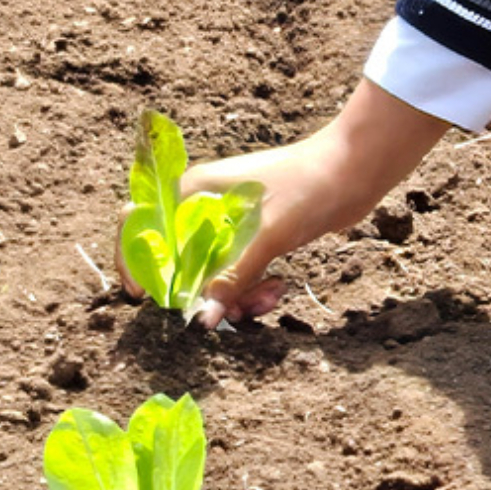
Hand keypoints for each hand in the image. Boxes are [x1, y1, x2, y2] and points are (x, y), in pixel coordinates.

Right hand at [118, 81, 450, 326]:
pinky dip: (251, 290)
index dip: (135, 260)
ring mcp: (228, 224)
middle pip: (177, 261)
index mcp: (192, 191)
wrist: (356, 170)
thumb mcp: (268, 235)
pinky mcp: (252, 239)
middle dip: (200, 292)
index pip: (139, 223)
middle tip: (230, 309)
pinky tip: (278, 289)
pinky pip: (235, 276)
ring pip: (209, 275)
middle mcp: (203, 206)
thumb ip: (233, 277)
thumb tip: (201, 319)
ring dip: (233, 297)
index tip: (146, 296)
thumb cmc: (308, 186)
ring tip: (269, 297)